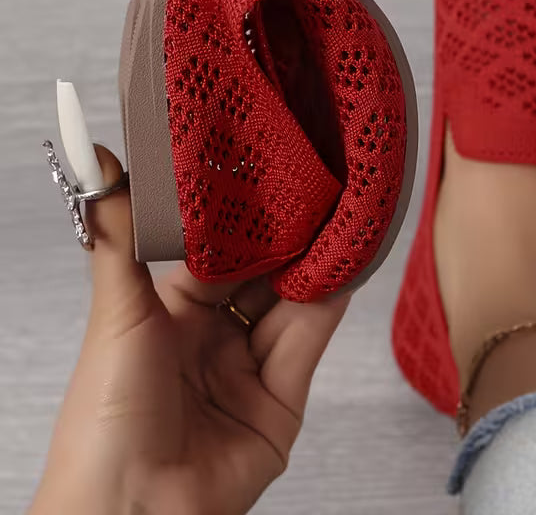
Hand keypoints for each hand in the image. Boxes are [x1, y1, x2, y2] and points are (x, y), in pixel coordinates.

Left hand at [30, 145, 348, 514]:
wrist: (131, 514)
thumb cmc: (106, 413)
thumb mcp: (117, 310)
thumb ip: (118, 233)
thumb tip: (94, 156)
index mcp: (172, 315)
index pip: (218, 255)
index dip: (243, 221)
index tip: (267, 177)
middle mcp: (212, 339)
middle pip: (261, 279)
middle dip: (287, 241)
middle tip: (316, 192)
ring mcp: (249, 371)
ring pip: (290, 307)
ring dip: (314, 268)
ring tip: (340, 221)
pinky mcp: (282, 404)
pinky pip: (307, 345)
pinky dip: (327, 307)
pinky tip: (342, 271)